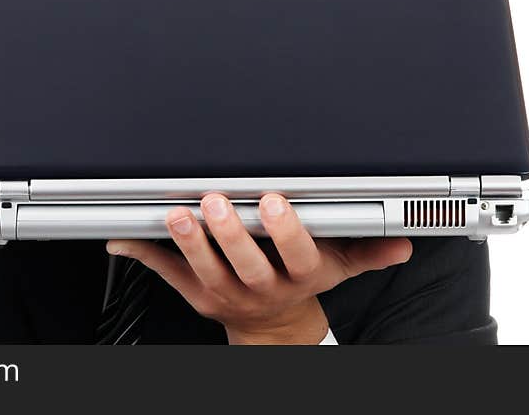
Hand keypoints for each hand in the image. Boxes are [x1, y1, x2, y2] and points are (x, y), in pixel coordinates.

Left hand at [106, 193, 412, 343]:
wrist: (273, 327)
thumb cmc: (300, 281)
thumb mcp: (339, 267)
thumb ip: (367, 249)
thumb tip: (403, 243)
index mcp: (298, 274)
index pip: (296, 254)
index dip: (285, 231)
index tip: (275, 202)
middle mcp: (261, 286)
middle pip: (245, 262)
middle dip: (230, 233)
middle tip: (217, 201)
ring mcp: (225, 292)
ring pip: (204, 269)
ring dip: (188, 242)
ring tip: (177, 214)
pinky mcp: (195, 294)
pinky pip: (168, 274)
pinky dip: (145, 253)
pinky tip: (125, 237)